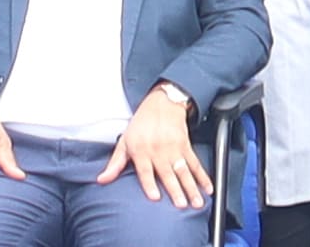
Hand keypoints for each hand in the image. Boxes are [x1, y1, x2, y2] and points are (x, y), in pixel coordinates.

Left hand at [105, 89, 209, 210]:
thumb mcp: (124, 141)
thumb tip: (102, 180)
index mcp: (141, 151)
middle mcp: (158, 151)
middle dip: (176, 190)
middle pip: (168, 173)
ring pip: (184, 171)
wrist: (162, 103)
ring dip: (191, 187)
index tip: (155, 197)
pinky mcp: (185, 146)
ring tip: (197, 202)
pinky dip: (203, 177)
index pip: (146, 170)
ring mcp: (174, 149)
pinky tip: (207, 188)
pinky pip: (195, 164)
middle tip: (181, 204)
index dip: (150, 183)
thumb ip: (115, 164)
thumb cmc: (141, 124)